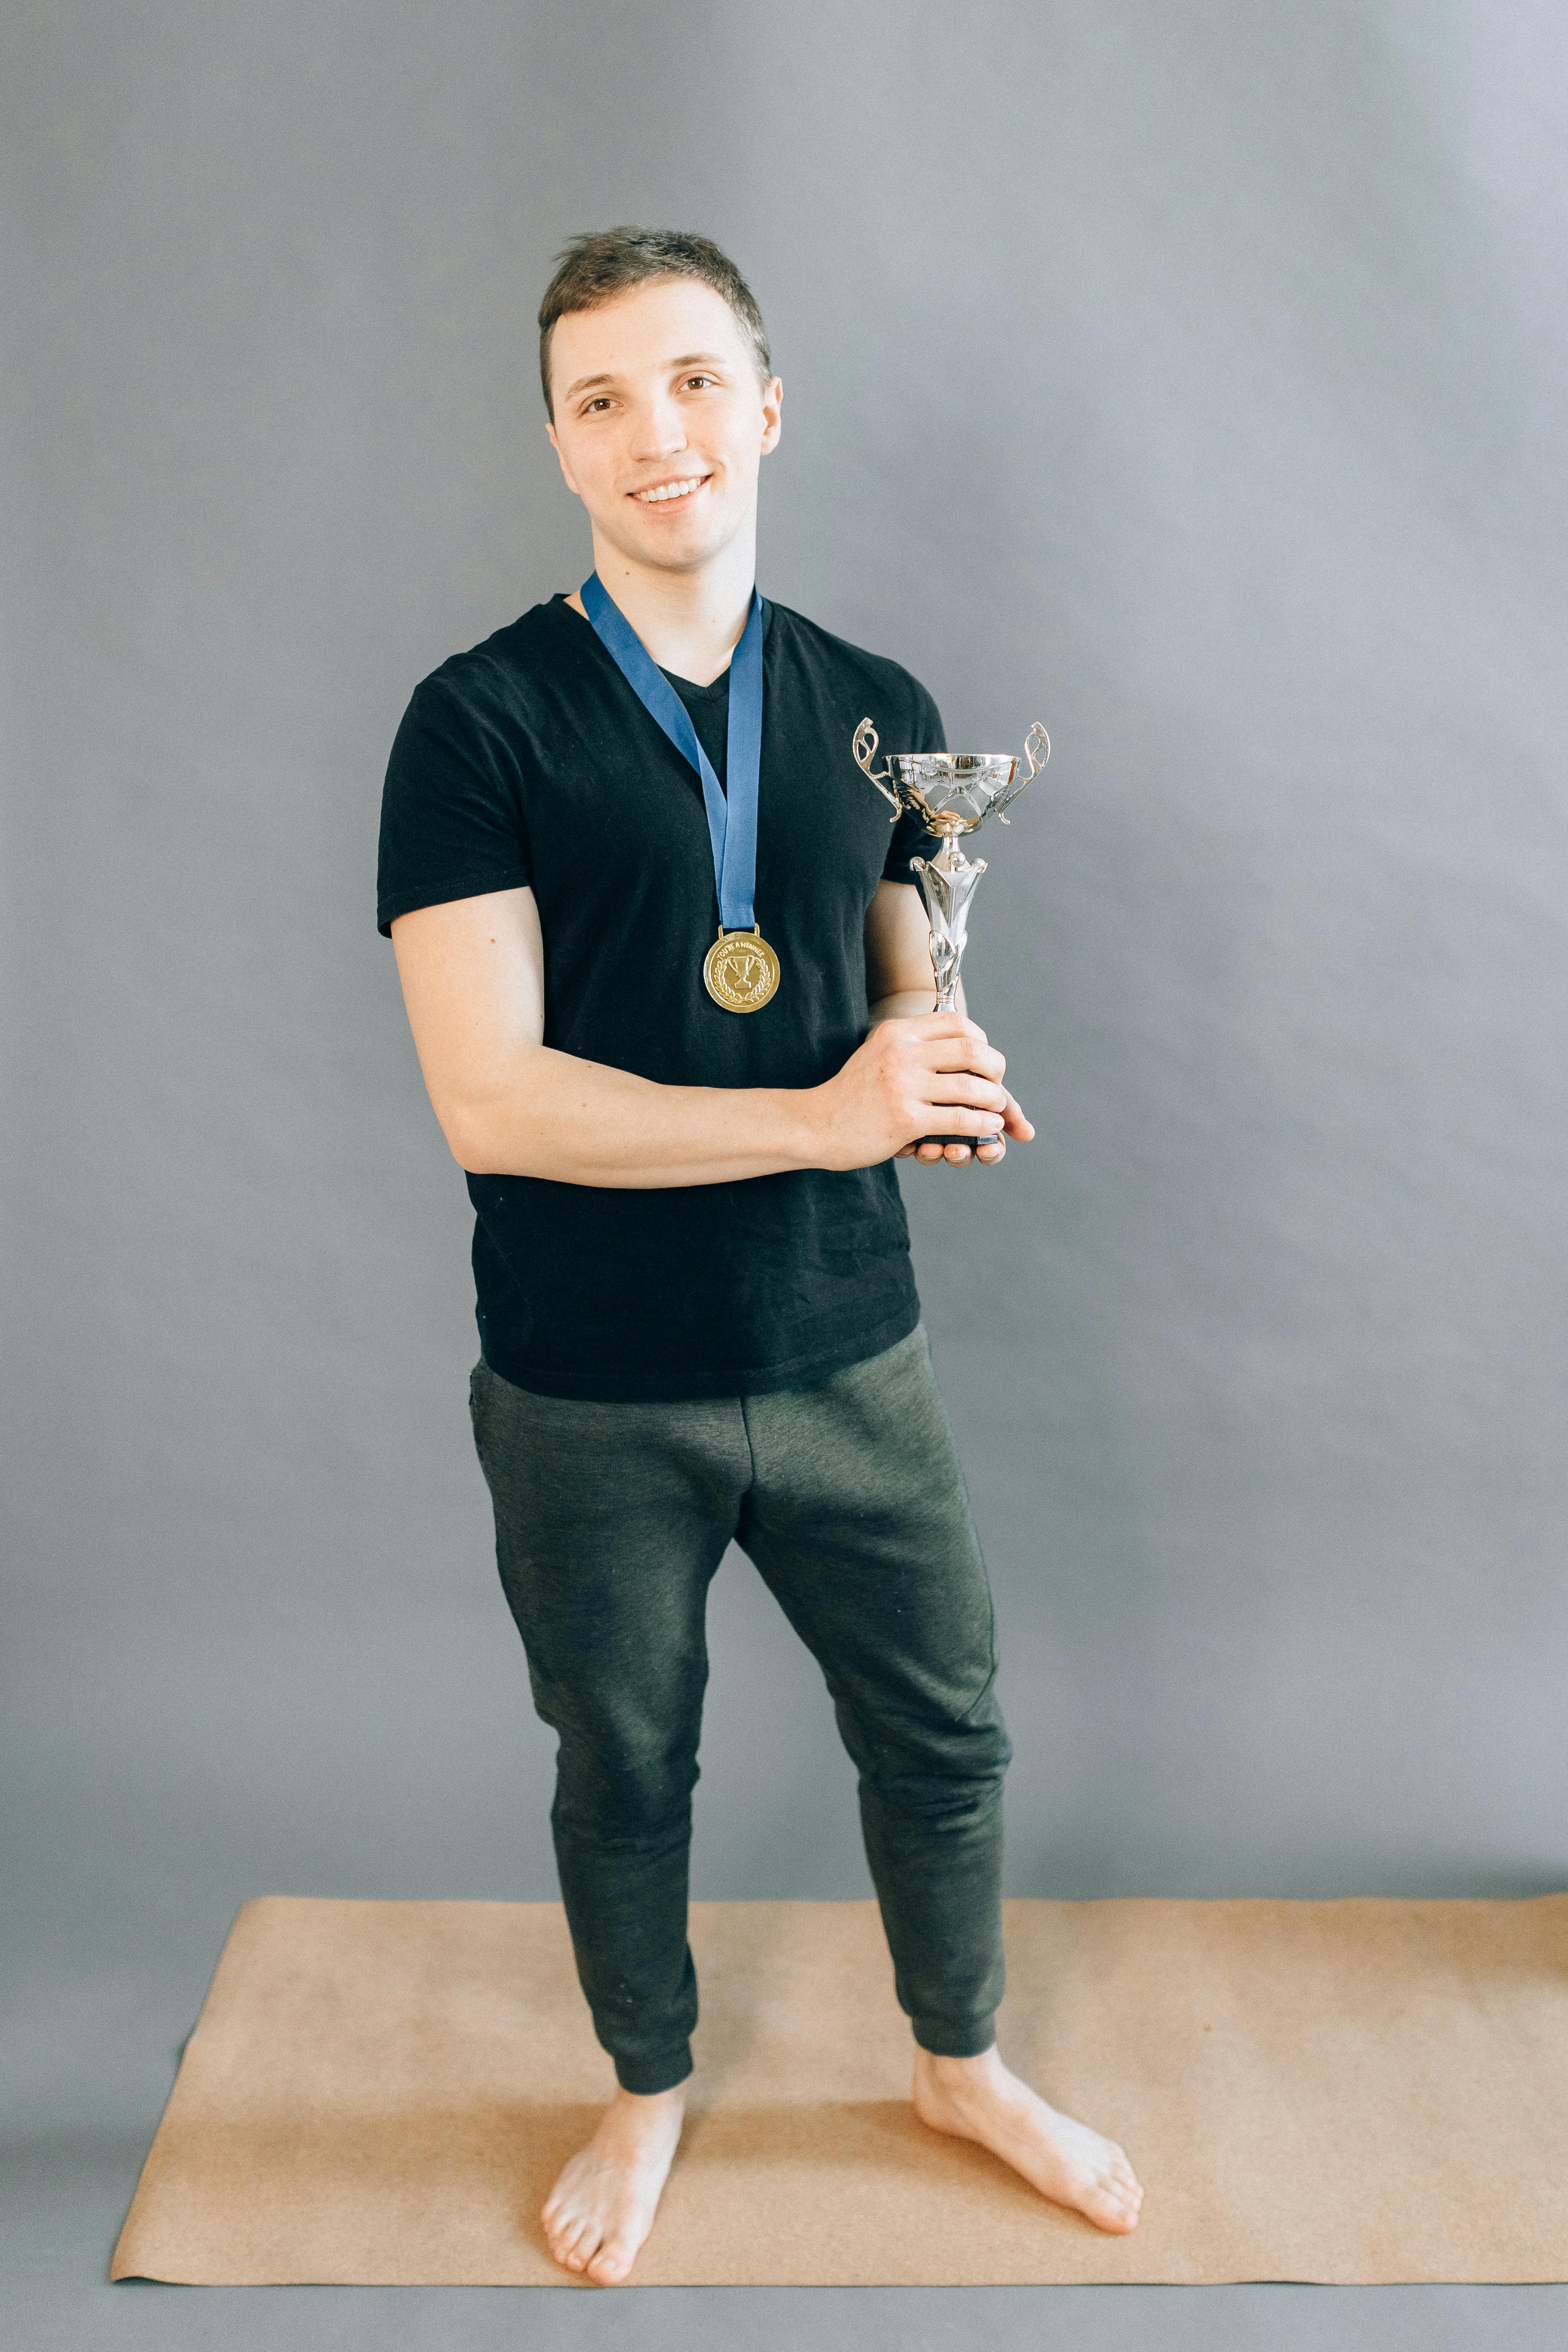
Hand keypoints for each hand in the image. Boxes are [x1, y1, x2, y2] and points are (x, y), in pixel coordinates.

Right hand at [809, 1011, 1034, 1171]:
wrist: (816, 1124)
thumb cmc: (853, 1094)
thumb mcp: (879, 1054)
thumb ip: (913, 1047)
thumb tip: (960, 1044)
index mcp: (898, 1032)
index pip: (957, 1022)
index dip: (982, 1041)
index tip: (985, 1061)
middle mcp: (901, 1053)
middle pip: (972, 1050)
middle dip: (996, 1069)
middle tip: (998, 1086)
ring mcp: (903, 1086)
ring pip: (971, 1087)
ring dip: (995, 1100)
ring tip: (998, 1109)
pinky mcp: (905, 1119)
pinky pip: (959, 1118)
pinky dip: (983, 1123)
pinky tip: (988, 1126)